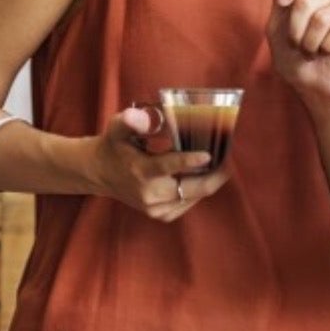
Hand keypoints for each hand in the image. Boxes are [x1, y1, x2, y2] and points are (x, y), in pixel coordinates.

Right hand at [93, 109, 228, 222]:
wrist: (100, 173)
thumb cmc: (114, 146)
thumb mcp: (118, 129)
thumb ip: (131, 121)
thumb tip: (140, 116)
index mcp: (140, 171)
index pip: (168, 167)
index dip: (191, 161)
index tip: (209, 154)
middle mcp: (149, 193)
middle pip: (192, 188)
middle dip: (215, 175)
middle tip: (229, 160)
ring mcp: (155, 208)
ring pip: (194, 196)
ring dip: (210, 182)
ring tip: (223, 166)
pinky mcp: (160, 215)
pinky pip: (188, 203)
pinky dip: (199, 191)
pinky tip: (206, 177)